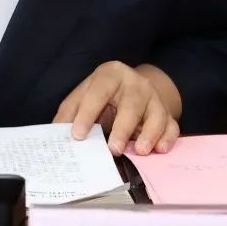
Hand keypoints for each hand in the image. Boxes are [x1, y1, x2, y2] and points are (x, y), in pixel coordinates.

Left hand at [54, 61, 180, 155]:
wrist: (133, 88)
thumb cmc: (103, 94)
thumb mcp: (84, 95)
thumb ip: (70, 112)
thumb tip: (54, 133)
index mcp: (110, 74)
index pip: (98, 92)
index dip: (87, 113)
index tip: (78, 135)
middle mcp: (135, 83)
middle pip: (132, 103)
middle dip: (123, 127)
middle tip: (114, 149)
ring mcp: (154, 98)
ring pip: (157, 114)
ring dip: (149, 134)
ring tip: (140, 151)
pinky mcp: (167, 112)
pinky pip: (172, 126)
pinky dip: (167, 139)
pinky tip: (159, 150)